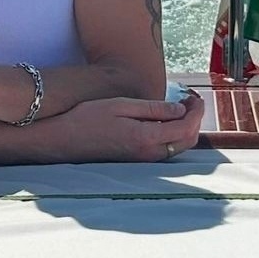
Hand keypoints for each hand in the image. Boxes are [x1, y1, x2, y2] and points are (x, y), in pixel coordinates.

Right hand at [61, 89, 203, 162]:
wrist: (62, 140)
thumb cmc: (87, 118)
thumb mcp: (120, 105)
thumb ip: (152, 108)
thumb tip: (180, 109)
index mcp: (146, 138)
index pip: (186, 127)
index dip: (196, 111)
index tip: (194, 96)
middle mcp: (148, 154)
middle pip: (187, 141)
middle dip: (194, 120)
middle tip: (191, 100)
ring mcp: (142, 160)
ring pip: (177, 147)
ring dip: (185, 128)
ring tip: (180, 108)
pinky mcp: (135, 161)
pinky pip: (165, 150)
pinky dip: (173, 135)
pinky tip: (164, 120)